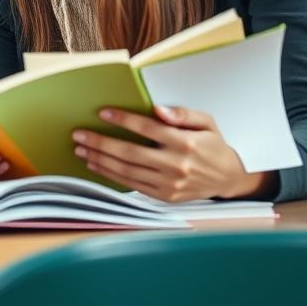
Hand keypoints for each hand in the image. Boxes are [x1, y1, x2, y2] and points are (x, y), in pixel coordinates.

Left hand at [74, 105, 275, 201]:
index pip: (148, 129)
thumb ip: (183, 114)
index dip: (124, 119)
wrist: (228, 178)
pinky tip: (96, 165)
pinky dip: (111, 175)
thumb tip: (158, 109)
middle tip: (78, 134)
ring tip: (81, 149)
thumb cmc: (213, 145)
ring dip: (100, 159)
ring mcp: (170, 184)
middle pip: (131, 152)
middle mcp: (176, 165)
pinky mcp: (165, 196)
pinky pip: (132, 185)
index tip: (103, 112)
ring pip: (127, 171)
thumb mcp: (207, 123)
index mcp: (186, 143)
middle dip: (101, 142)